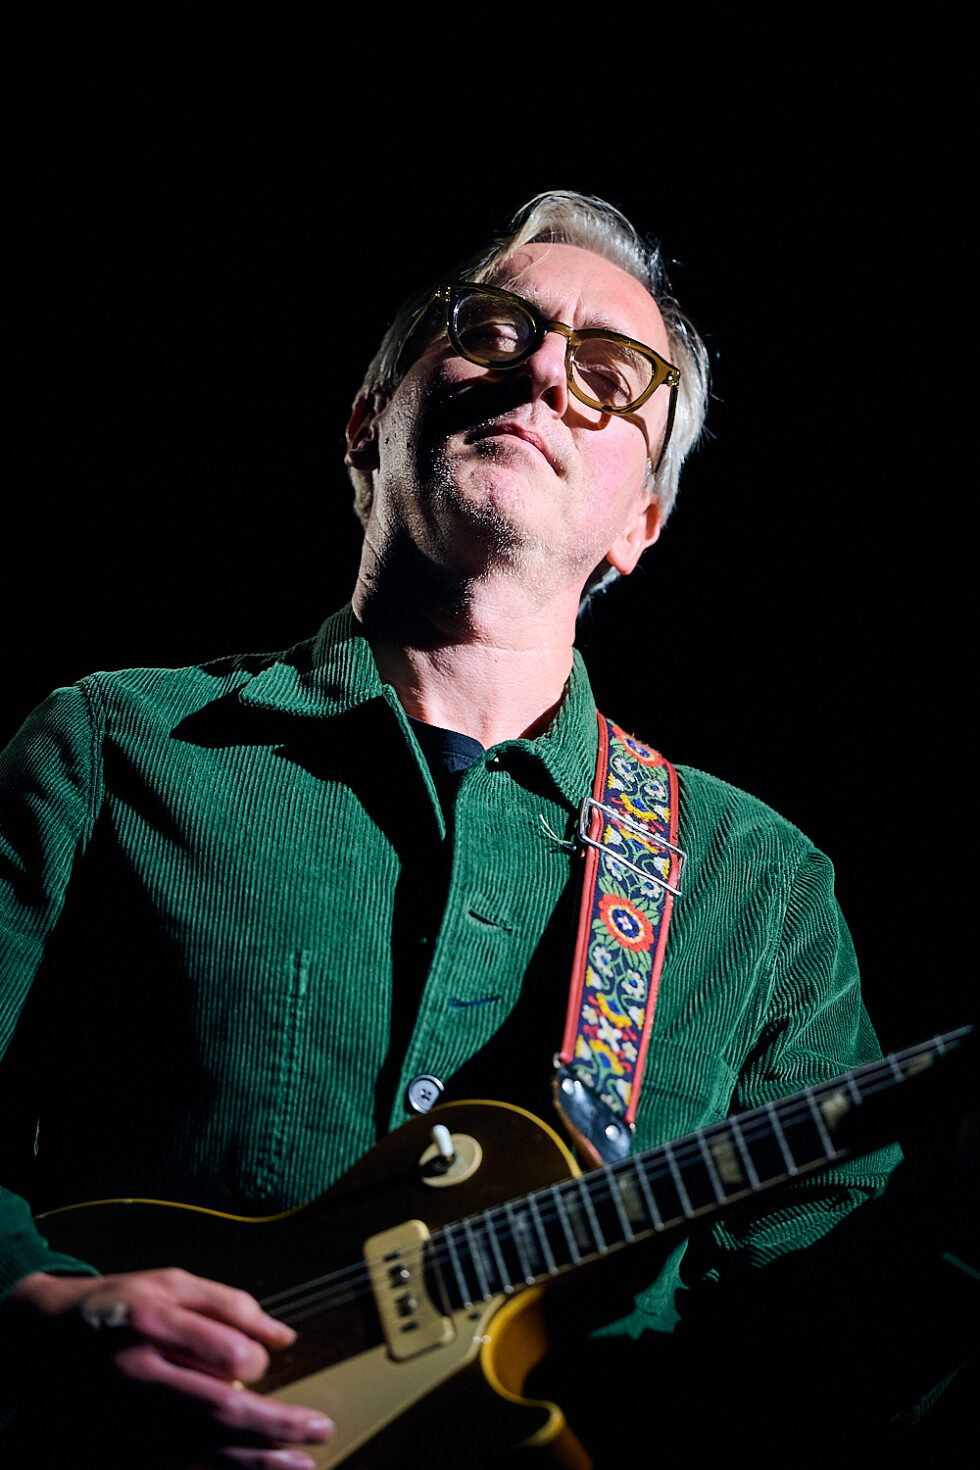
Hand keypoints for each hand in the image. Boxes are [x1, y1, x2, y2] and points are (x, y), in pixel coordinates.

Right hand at [4, 1268, 332, 1467]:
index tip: (263, 1362)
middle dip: (274, 1426)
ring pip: (200, 1450)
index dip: (255, 1361)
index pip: (222, 1351)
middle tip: (321, 1430)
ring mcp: (127, 1421)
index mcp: (152, 1324)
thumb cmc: (119, 1304)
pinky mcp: (121, 1450)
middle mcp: (139, 1377)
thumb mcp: (170, 1283)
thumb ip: (229, 1304)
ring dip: (255, 1464)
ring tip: (301, 1468)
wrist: (43, 1338)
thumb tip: (285, 1336)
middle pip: (216, 1410)